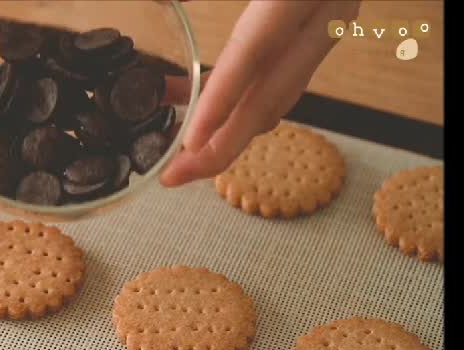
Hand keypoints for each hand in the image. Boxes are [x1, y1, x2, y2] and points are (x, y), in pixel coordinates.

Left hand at [160, 1, 360, 186]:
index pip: (254, 54)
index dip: (220, 103)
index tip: (190, 144)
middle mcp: (325, 15)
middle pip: (270, 97)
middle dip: (221, 146)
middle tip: (176, 176)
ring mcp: (331, 22)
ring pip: (277, 94)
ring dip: (228, 128)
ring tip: (181, 151)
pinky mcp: (325, 24)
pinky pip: (280, 74)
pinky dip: (240, 98)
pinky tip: (201, 101)